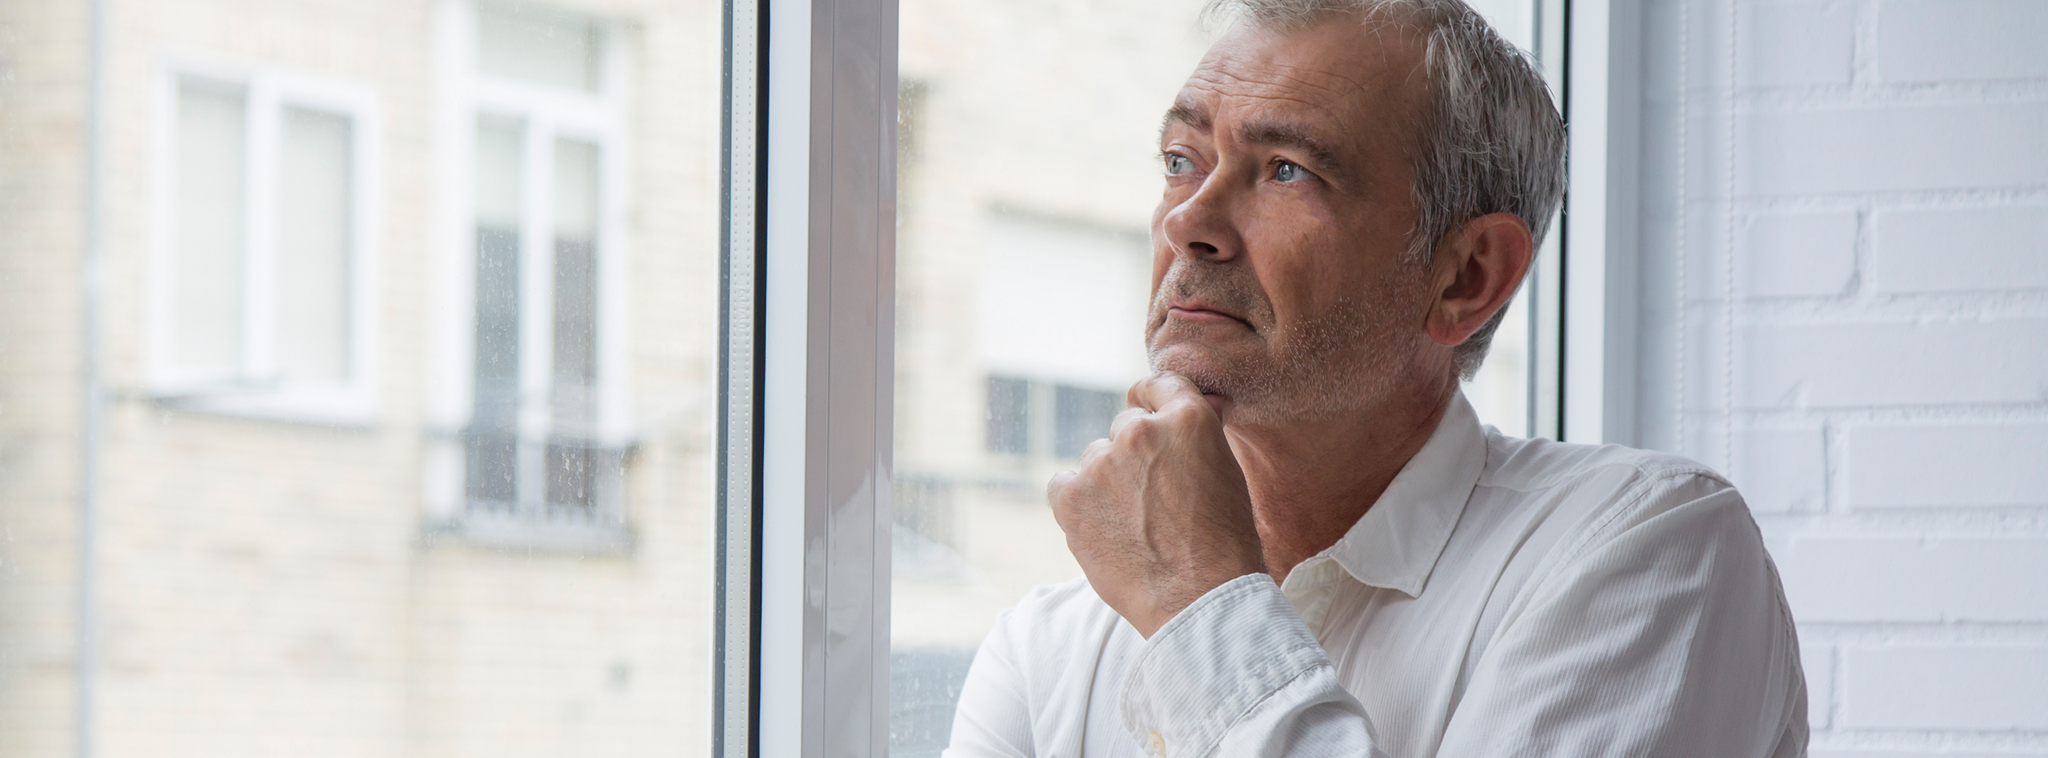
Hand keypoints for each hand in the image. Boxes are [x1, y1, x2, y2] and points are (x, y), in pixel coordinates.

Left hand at [1047, 371, 1265, 637]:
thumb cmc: (1225, 544)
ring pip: (1095, 459)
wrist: (1199, 600)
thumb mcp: (1227, 473)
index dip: (1152, 401)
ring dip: (1106, 482)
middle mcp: (1139, 431)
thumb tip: (1199, 402)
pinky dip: (1077, 504)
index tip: (1146, 412)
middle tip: (1151, 500)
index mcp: (1187, 419)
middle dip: (1134, 455)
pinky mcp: (1068, 495)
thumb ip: (1201, 434)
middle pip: (1124, 428)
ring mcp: (1100, 462)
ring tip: (1133, 526)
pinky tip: (1105, 531)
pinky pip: (1063, 485)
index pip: (1158, 386)